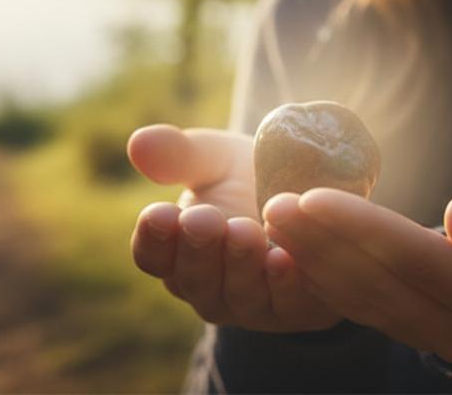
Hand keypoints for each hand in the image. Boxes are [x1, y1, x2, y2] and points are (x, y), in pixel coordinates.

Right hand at [127, 124, 341, 331]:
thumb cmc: (248, 175)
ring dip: (238, 264)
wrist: (313, 188)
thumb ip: (178, 154)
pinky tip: (282, 257)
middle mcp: (208, 287)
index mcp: (176, 253)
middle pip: (192, 281)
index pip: (152, 256)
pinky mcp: (295, 308)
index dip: (153, 238)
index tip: (158, 212)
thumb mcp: (213, 158)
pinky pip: (285, 303)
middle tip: (203, 218)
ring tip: (243, 230)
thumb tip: (138, 143)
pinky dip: (282, 283)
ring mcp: (250, 304)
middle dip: (197, 249)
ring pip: (236, 296)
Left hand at [263, 184, 451, 363]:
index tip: (316, 195)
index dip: (365, 229)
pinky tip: (290, 244)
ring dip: (312, 259)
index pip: (420, 262)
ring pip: (360, 299)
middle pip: (379, 284)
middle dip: (322, 244)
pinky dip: (320, 274)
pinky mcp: (408, 330)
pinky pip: (357, 305)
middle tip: (275, 204)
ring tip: (273, 218)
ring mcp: (431, 338)